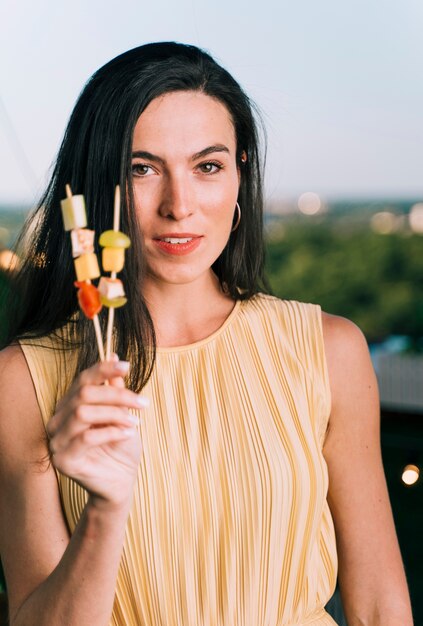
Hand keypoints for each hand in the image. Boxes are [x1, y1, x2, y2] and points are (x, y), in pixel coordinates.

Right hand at [46, 358, 147, 508]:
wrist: (121, 481)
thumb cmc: (121, 446)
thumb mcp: (121, 413)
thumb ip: (114, 389)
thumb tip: (114, 357)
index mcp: (69, 406)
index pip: (82, 380)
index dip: (103, 369)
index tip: (127, 366)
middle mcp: (58, 421)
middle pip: (83, 394)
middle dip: (117, 395)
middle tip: (142, 403)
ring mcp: (56, 441)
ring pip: (83, 413)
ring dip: (115, 414)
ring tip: (135, 422)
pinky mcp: (63, 460)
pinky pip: (87, 437)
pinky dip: (112, 432)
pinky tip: (128, 434)